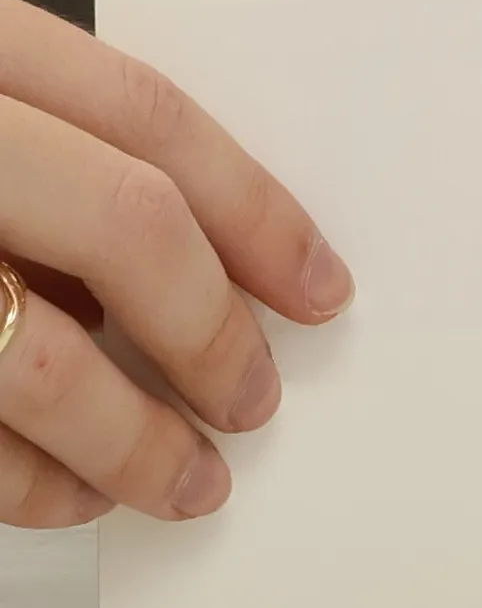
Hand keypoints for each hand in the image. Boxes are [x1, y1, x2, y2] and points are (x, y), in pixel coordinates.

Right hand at [0, 0, 352, 528]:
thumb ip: (59, 154)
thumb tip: (202, 261)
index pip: (147, 116)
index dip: (258, 211)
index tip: (321, 288)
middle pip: (127, 224)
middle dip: (214, 331)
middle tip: (256, 397)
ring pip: (42, 359)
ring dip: (137, 440)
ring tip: (186, 478)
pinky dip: (32, 482)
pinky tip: (73, 490)